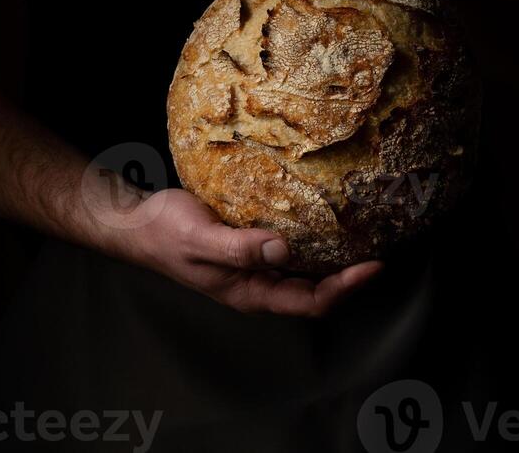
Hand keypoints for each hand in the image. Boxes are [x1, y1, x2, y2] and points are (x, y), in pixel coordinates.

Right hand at [119, 188, 383, 316]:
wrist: (136, 223)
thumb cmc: (165, 232)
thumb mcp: (201, 239)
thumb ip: (239, 247)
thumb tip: (283, 248)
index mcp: (249, 292)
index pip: (310, 301)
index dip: (346, 287)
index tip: (375, 265)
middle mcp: (257, 284)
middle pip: (315, 290)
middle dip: (350, 276)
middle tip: (381, 248)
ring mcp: (254, 266)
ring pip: (305, 270)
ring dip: (334, 258)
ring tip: (363, 234)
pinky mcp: (250, 245)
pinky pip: (290, 248)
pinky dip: (312, 238)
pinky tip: (323, 217)